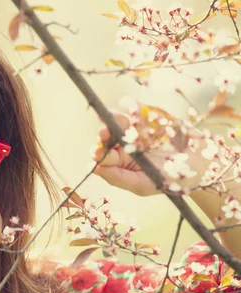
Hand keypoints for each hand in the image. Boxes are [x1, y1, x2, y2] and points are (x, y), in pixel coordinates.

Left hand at [91, 110, 209, 195]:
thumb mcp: (143, 185)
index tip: (96, 150)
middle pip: (106, 135)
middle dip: (104, 133)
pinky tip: (132, 109)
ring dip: (115, 118)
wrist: (199, 163)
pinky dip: (131, 106)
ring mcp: (134, 128)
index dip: (97, 152)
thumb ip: (118, 178)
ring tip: (116, 119)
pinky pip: (134, 107)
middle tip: (103, 132)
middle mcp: (122, 144)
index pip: (102, 155)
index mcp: (118, 162)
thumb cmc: (168, 179)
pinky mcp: (146, 114)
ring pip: (117, 120)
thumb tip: (95, 168)